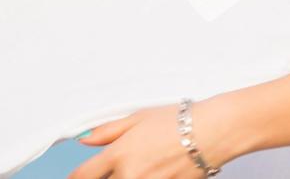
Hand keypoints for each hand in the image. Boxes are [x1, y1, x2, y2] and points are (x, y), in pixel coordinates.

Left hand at [66, 99, 241, 178]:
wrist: (213, 132)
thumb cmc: (181, 121)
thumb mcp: (139, 117)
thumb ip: (108, 131)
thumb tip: (86, 140)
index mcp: (120, 154)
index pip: (83, 175)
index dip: (76, 178)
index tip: (77, 177)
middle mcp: (130, 175)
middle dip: (107, 176)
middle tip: (122, 166)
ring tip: (143, 166)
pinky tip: (156, 172)